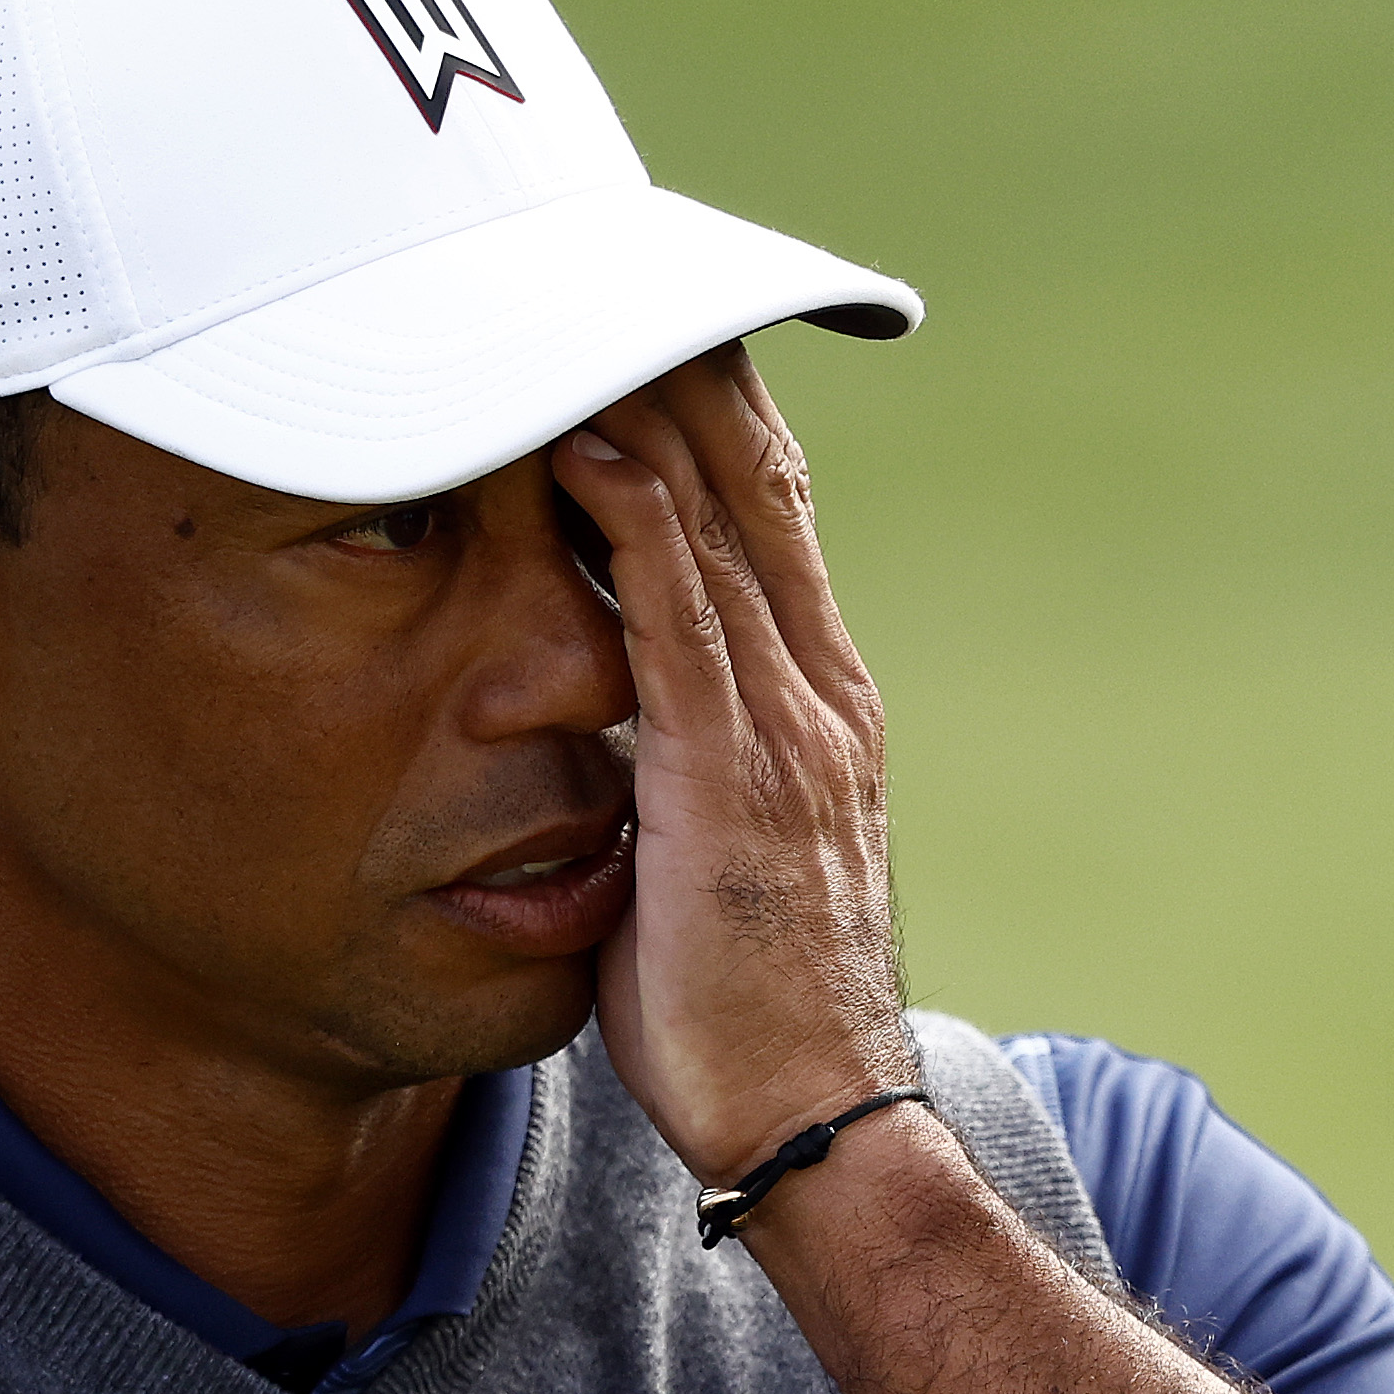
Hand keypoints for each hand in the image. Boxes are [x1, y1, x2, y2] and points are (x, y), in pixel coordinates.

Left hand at [552, 345, 914, 1185]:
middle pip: (759, 483)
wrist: (815, 1124)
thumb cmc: (747, 1012)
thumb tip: (611, 728)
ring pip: (719, 519)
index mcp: (825, 708)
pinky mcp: (729, 776)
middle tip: (606, 269)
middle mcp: (822, 694)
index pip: (775, 519)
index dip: (719, 415)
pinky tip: (570, 437)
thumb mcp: (719, 862)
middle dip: (687, 371)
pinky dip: (625, 513)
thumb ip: (684, 774)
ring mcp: (786, 729)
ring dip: (645, 405)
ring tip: (569, 306)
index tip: (652, 332)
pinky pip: (673, 609)